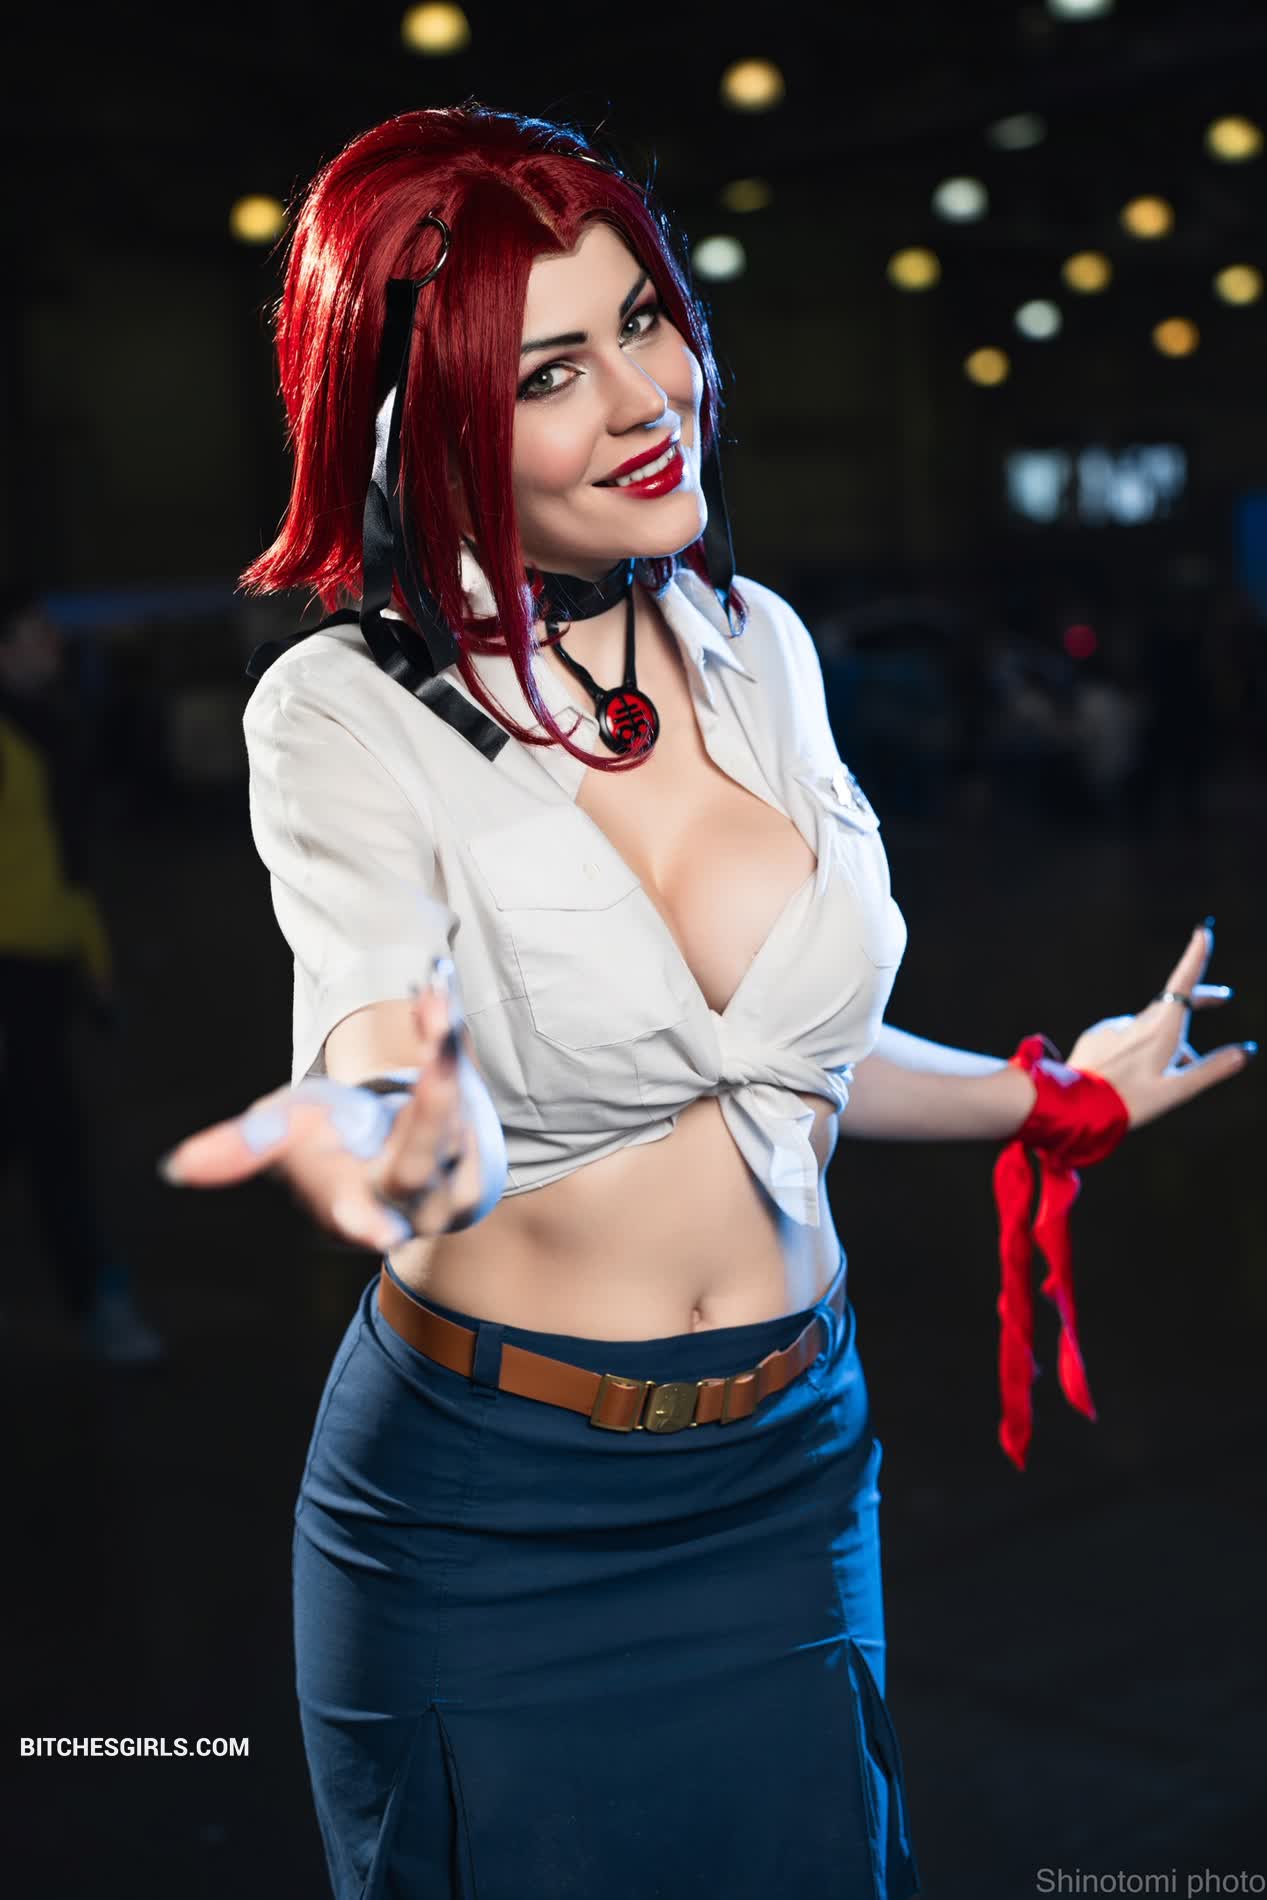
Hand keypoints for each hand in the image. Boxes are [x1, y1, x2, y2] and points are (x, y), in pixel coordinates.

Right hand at [156, 978, 473, 1250]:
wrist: (379, 1144)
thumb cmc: (318, 1142)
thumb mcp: (280, 1134)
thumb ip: (238, 1150)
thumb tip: (178, 1168)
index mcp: (346, 1203)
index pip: (356, 1218)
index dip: (362, 1224)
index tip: (378, 1234)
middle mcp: (402, 1204)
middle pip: (421, 1148)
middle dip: (429, 1085)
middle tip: (436, 1021)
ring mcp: (446, 1186)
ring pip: (452, 1113)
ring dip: (440, 1050)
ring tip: (433, 997)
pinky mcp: (473, 1161)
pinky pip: (470, 1099)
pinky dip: (451, 1049)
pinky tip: (436, 1014)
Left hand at [1065, 921, 1254, 1130]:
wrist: (1073, 1105)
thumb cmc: (1129, 1101)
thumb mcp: (1176, 1090)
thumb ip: (1212, 1069)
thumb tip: (1246, 1051)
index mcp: (1161, 1029)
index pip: (1183, 983)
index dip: (1195, 957)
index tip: (1204, 931)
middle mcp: (1137, 1021)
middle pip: (1173, 1004)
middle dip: (1197, 1000)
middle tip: (1221, 999)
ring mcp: (1114, 1027)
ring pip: (1149, 1029)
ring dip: (1165, 1041)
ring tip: (1166, 1075)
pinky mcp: (1096, 1037)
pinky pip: (1125, 1038)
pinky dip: (1137, 1049)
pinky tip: (1130, 1076)